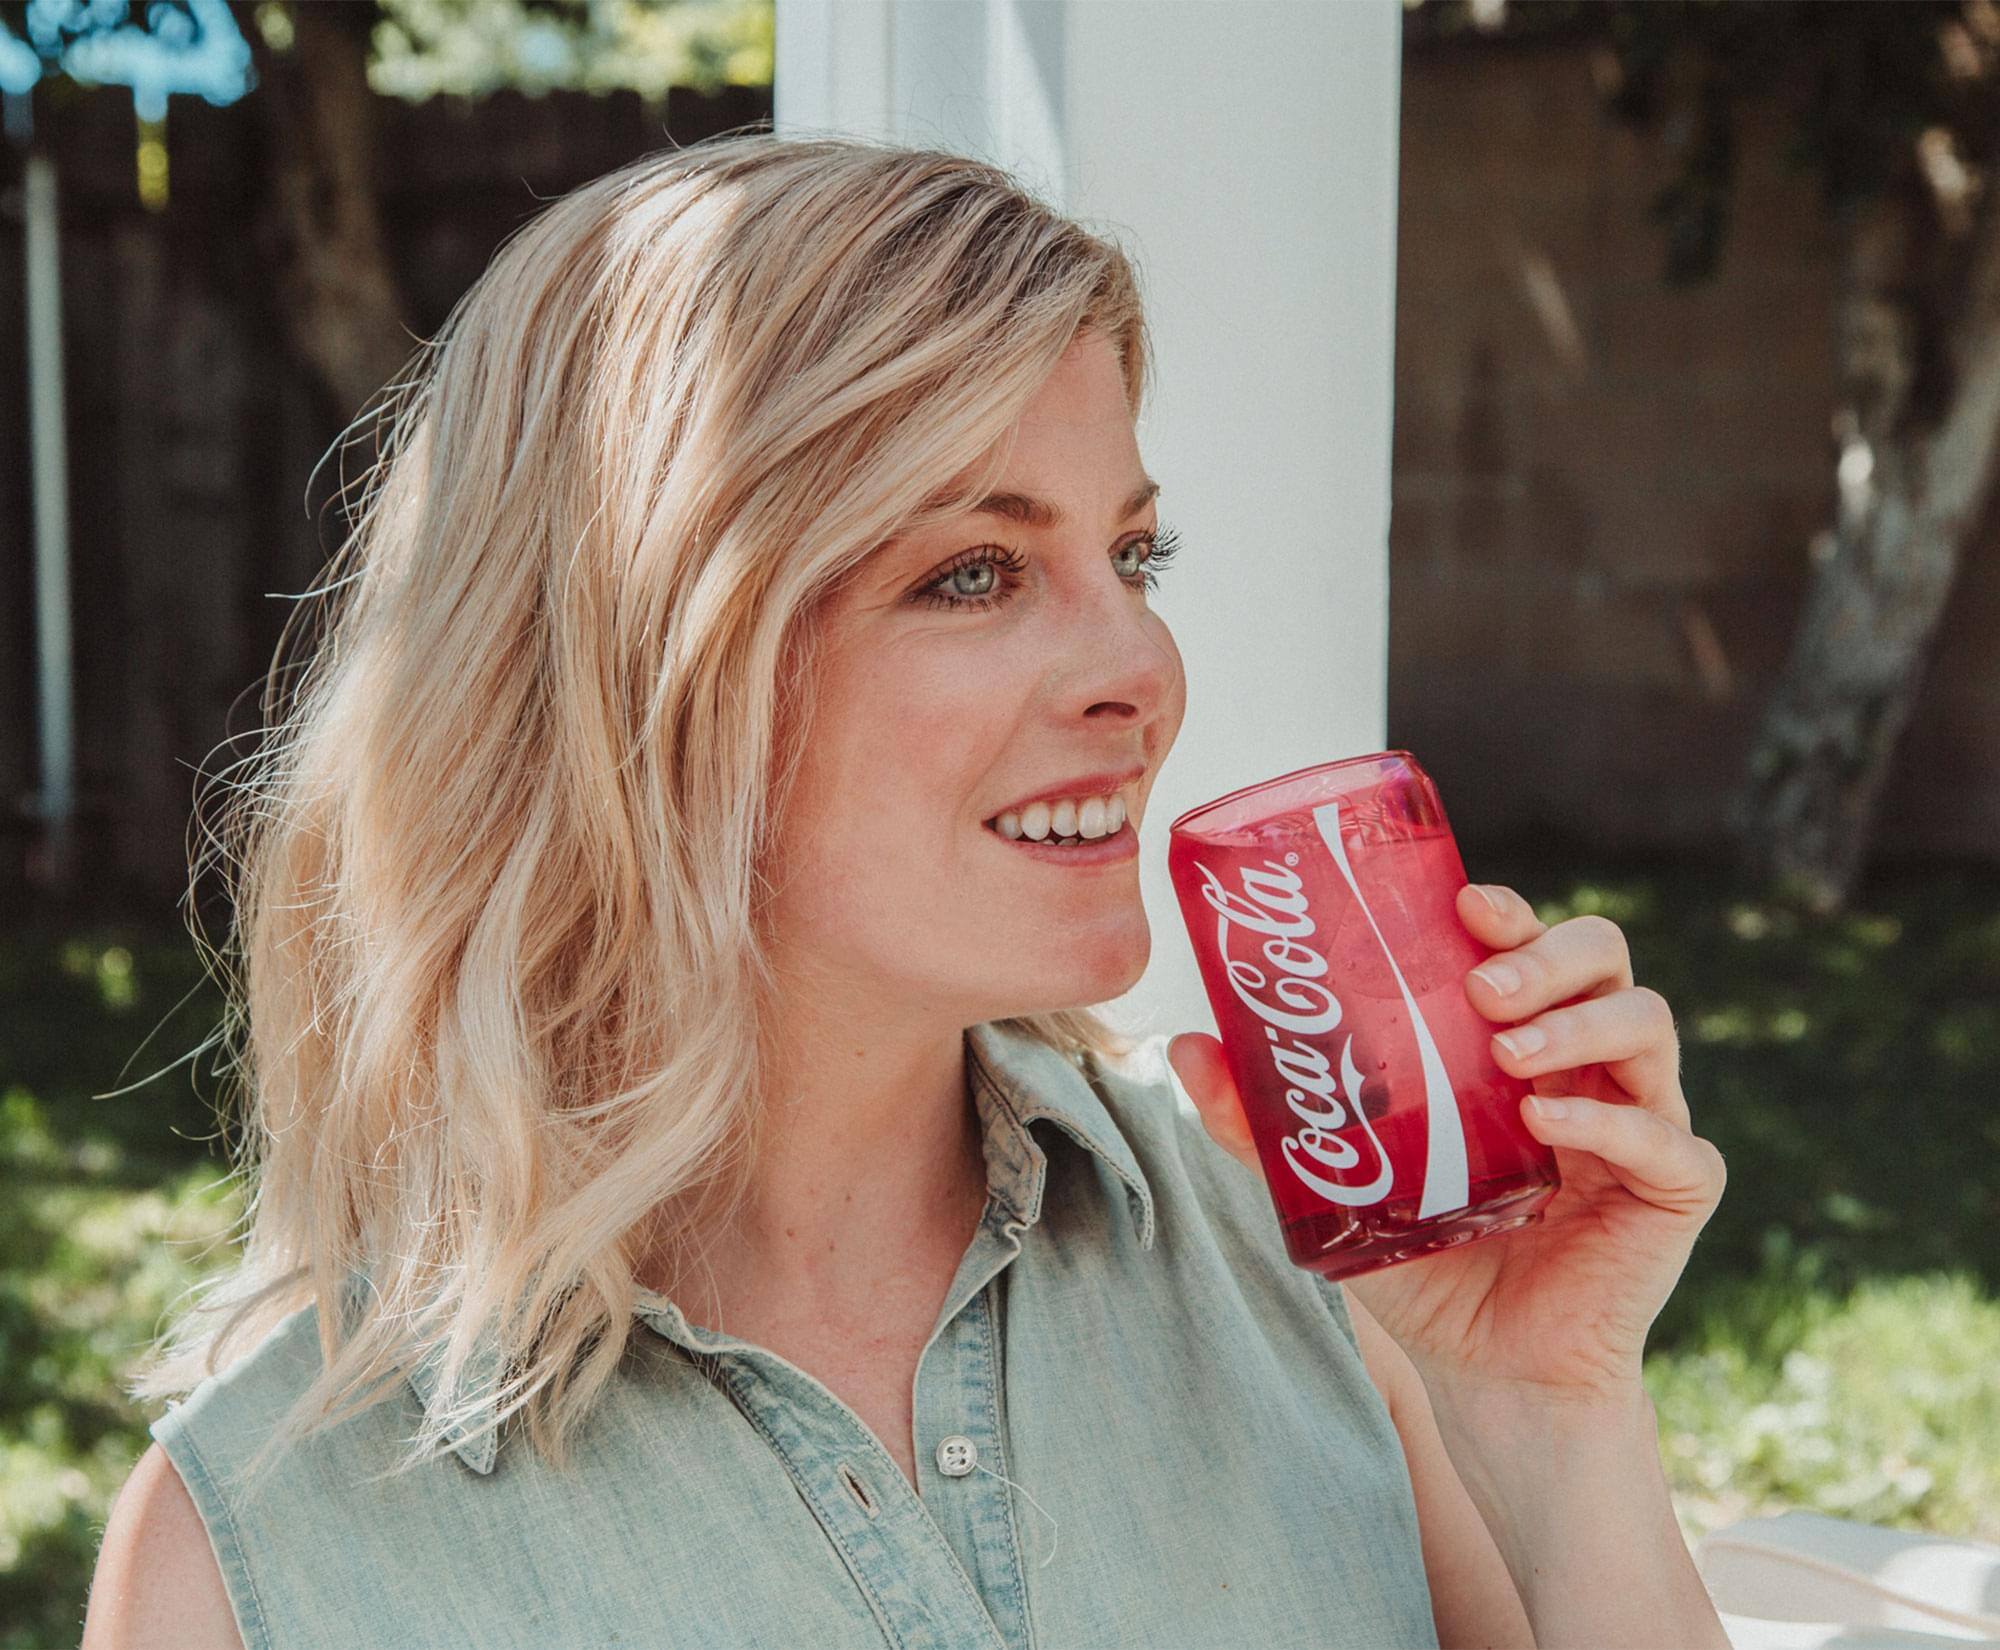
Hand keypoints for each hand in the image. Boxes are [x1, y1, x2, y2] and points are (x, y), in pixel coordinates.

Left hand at [1167, 883, 1727, 1406]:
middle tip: (1484, 986)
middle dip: (1549, 953)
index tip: (1463, 904)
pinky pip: (1668, 1136)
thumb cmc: (1422, 1260)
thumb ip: (1263, 1125)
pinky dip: (1611, 1119)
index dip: (1510, 911)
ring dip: (1579, 1021)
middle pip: (1604, 956)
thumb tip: (1185, 1047)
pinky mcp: (1675, 1188)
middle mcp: (1587, 1061)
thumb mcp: (1333, 1187)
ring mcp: (1640, 1117)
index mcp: (1519, 1037)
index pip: (1530, 944)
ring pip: (1648, 1022)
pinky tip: (1551, 1119)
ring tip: (1508, 1052)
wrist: (1485, 1371)